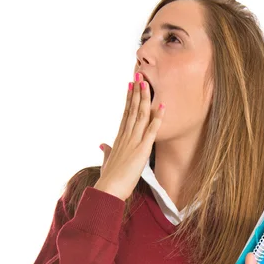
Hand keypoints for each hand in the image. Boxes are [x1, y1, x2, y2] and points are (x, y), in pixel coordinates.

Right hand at [95, 72, 164, 200]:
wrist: (108, 189)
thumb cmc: (108, 178)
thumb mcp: (106, 162)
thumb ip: (105, 152)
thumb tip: (102, 145)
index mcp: (119, 138)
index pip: (125, 113)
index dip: (129, 98)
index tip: (131, 84)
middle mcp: (125, 136)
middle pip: (132, 109)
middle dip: (136, 91)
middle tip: (139, 74)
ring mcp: (133, 141)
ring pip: (140, 115)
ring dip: (144, 98)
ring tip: (146, 82)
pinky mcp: (142, 149)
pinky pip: (152, 130)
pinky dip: (157, 117)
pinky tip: (162, 106)